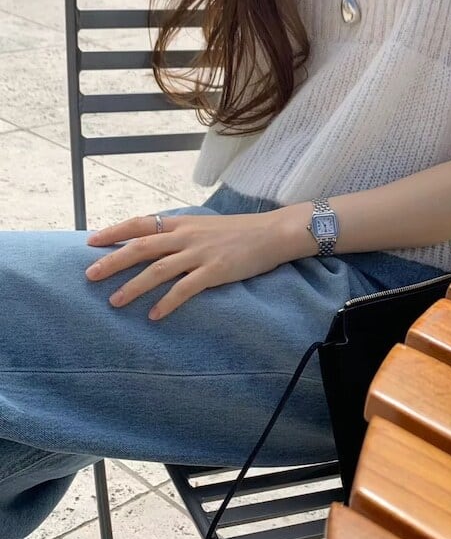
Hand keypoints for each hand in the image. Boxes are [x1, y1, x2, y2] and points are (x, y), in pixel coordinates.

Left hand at [85, 211, 290, 320]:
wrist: (273, 232)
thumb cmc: (241, 231)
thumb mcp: (206, 226)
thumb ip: (182, 234)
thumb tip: (158, 245)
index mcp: (182, 223)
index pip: (141, 223)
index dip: (115, 232)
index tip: (91, 242)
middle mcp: (187, 235)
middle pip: (142, 246)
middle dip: (113, 261)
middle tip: (90, 275)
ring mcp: (200, 253)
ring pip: (158, 269)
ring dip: (134, 286)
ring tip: (114, 302)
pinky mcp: (216, 270)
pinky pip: (186, 288)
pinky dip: (168, 301)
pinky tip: (154, 315)